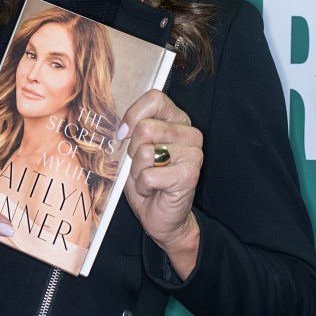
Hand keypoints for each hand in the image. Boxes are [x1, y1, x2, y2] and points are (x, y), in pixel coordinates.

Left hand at [119, 90, 202, 279]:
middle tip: (143, 167)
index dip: (133, 115)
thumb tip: (122, 128)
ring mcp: (193, 153)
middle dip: (133, 153)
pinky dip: (144, 187)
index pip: (155, 98)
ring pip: (145, 152)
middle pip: (145, 128)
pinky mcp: (190, 174)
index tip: (124, 135)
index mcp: (177, 120)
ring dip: (138, 172)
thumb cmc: (147, 182)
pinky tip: (155, 191)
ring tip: (149, 180)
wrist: (160, 217)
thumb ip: (132, 131)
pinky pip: (149, 175)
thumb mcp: (134, 150)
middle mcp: (190, 133)